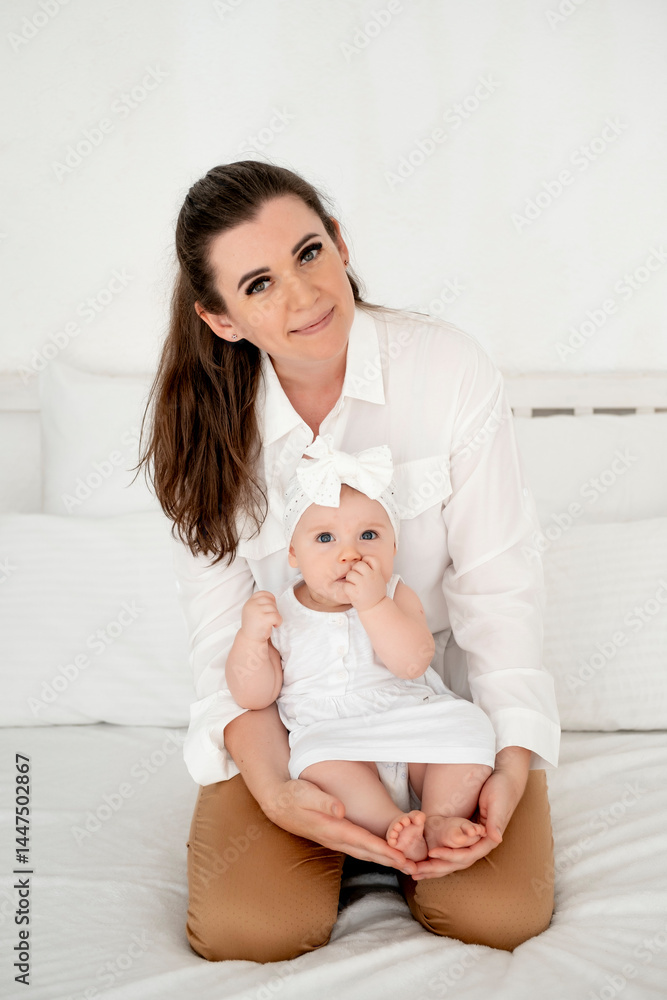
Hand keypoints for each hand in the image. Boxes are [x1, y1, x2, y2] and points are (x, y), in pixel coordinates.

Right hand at [240, 590, 281, 641]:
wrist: (250, 640)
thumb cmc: (254, 625)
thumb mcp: (252, 610)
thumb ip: (259, 603)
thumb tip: (272, 598)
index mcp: (249, 602)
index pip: (263, 593)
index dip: (270, 598)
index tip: (270, 607)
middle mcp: (252, 605)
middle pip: (270, 601)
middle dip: (273, 609)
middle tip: (269, 617)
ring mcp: (257, 611)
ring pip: (274, 608)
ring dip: (276, 616)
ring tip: (271, 622)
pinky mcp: (264, 619)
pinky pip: (277, 616)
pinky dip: (278, 621)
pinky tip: (274, 625)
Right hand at [261, 776, 419, 876]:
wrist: (278, 804)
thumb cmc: (293, 795)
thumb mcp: (305, 793)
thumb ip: (323, 802)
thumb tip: (340, 810)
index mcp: (331, 828)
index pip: (362, 841)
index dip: (382, 850)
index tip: (400, 858)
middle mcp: (335, 838)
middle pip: (367, 852)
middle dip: (390, 861)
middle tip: (413, 868)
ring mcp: (335, 840)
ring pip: (364, 853)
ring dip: (384, 860)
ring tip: (405, 865)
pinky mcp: (335, 837)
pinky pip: (359, 848)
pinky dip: (374, 853)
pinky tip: (385, 855)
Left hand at [342, 555, 386, 611]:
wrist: (375, 607)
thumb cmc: (375, 592)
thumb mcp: (379, 578)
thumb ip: (372, 569)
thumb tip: (360, 559)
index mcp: (377, 573)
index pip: (371, 558)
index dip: (366, 560)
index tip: (365, 568)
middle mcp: (370, 577)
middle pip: (358, 565)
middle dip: (355, 570)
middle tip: (357, 578)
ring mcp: (363, 585)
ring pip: (350, 574)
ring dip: (350, 579)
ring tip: (355, 586)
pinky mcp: (356, 593)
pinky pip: (345, 585)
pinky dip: (347, 588)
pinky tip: (352, 592)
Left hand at [409, 758, 529, 879]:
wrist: (505, 781)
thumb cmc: (502, 790)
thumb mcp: (498, 804)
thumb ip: (496, 822)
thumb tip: (495, 839)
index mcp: (488, 839)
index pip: (467, 855)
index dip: (449, 856)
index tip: (431, 853)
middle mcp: (480, 844)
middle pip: (457, 862)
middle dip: (437, 868)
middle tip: (416, 871)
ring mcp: (473, 841)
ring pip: (453, 859)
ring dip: (435, 867)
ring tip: (415, 872)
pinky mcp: (467, 835)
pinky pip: (452, 849)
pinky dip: (438, 855)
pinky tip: (425, 858)